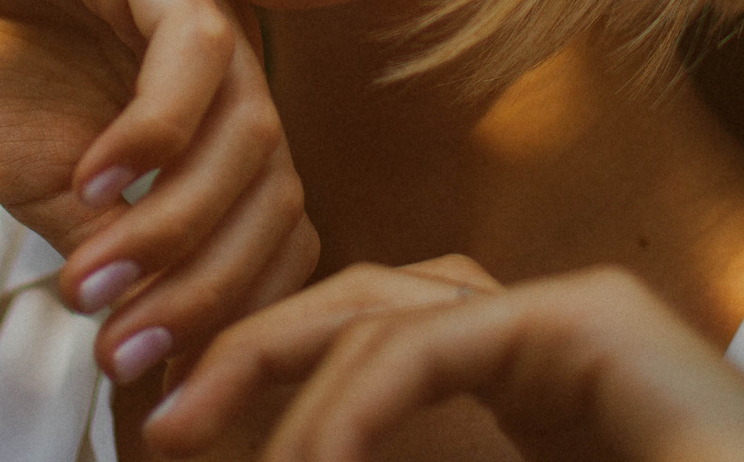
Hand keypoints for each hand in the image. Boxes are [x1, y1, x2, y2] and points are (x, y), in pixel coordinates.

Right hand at [0, 0, 317, 383]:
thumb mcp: (44, 186)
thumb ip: (113, 253)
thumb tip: (161, 366)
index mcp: (209, 109)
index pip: (273, 221)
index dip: (235, 310)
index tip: (168, 384)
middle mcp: (223, 52)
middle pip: (275, 187)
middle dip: (210, 289)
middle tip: (128, 353)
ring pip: (247, 128)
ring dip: (176, 226)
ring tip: (94, 285)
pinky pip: (193, 47)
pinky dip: (154, 131)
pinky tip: (92, 182)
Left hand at [146, 259, 743, 461]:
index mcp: (516, 390)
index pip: (362, 350)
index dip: (262, 381)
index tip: (173, 439)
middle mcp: (538, 332)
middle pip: (355, 304)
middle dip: (239, 347)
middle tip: (149, 413)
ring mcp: (572, 313)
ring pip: (382, 308)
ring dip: (270, 368)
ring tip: (184, 434)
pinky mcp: (594, 320)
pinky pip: (433, 342)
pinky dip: (353, 402)